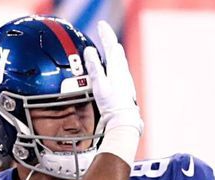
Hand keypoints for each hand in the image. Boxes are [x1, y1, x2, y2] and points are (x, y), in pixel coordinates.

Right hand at [84, 21, 141, 135]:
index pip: (111, 45)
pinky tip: (113, 66)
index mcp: (116, 68)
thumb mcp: (99, 85)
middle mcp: (123, 71)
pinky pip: (120, 68)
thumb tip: (90, 51)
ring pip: (120, 59)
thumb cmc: (112, 105)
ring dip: (113, 50)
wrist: (124, 119)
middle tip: (103, 32)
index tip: (101, 24)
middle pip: (116, 50)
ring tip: (108, 45)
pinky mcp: (125, 86)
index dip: (105, 33)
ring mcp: (125, 78)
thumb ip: (94, 68)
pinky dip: (114, 61)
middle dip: (109, 39)